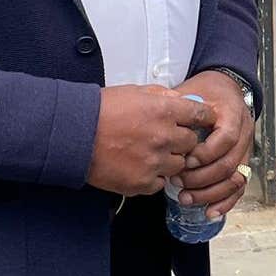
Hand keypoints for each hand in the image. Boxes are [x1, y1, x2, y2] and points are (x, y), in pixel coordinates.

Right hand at [87, 84, 213, 196]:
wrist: (73, 135)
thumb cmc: (100, 110)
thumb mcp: (134, 92)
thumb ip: (161, 96)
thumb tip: (181, 100)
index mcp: (164, 110)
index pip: (201, 114)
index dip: (202, 118)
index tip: (201, 121)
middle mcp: (163, 137)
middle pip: (191, 143)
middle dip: (182, 141)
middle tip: (166, 139)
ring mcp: (154, 162)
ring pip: (179, 166)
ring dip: (169, 161)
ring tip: (149, 154)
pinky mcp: (142, 183)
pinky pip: (160, 183)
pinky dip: (153, 177)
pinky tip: (138, 167)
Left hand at [168, 70, 254, 220]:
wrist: (225, 89)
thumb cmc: (205, 92)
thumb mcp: (192, 91)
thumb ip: (179, 106)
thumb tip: (157, 119)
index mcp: (233, 114)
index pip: (226, 138)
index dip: (205, 153)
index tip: (184, 159)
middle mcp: (244, 133)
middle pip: (229, 163)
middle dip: (201, 177)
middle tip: (178, 181)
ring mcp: (246, 151)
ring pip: (235, 180)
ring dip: (210, 193)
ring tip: (186, 198)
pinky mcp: (242, 164)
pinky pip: (239, 188)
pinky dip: (225, 202)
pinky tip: (209, 212)